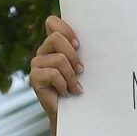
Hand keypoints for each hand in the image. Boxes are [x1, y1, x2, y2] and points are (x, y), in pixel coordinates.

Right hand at [30, 15, 80, 135]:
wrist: (74, 113)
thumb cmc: (83, 87)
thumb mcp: (85, 66)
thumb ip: (83, 51)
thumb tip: (102, 36)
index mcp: (55, 44)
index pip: (52, 22)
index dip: (65, 29)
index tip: (79, 45)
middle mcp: (43, 51)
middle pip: (56, 38)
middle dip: (73, 56)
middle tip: (81, 70)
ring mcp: (37, 64)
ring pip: (59, 59)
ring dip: (72, 75)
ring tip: (76, 86)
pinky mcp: (34, 78)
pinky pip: (53, 74)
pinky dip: (65, 85)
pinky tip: (67, 93)